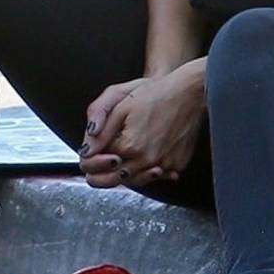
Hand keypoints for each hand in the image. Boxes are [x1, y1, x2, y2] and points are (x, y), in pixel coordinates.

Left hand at [79, 63, 205, 189]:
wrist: (187, 92)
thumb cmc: (154, 94)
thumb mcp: (120, 106)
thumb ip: (100, 132)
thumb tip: (86, 151)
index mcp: (129, 145)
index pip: (99, 164)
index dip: (91, 160)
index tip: (91, 153)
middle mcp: (147, 160)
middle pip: (115, 179)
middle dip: (103, 173)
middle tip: (103, 160)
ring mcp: (164, 165)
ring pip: (135, 181)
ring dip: (124, 174)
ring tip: (121, 160)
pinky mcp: (177, 165)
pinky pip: (156, 177)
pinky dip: (146, 171)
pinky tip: (143, 159)